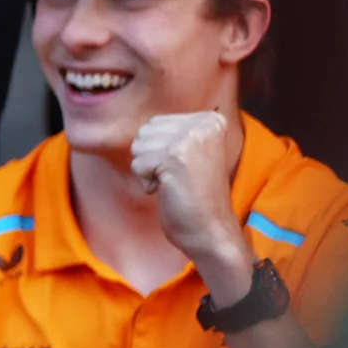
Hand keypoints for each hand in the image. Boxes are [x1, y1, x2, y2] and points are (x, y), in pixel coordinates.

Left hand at [131, 108, 248, 290]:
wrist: (209, 228)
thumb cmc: (195, 194)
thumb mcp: (191, 152)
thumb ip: (173, 133)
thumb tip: (144, 126)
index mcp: (209, 120)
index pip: (155, 123)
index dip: (158, 149)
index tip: (183, 166)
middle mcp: (203, 124)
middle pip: (144, 132)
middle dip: (150, 158)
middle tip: (176, 176)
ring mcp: (190, 139)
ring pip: (138, 147)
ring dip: (148, 170)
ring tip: (173, 183)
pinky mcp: (175, 157)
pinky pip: (137, 165)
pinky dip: (146, 182)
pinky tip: (169, 191)